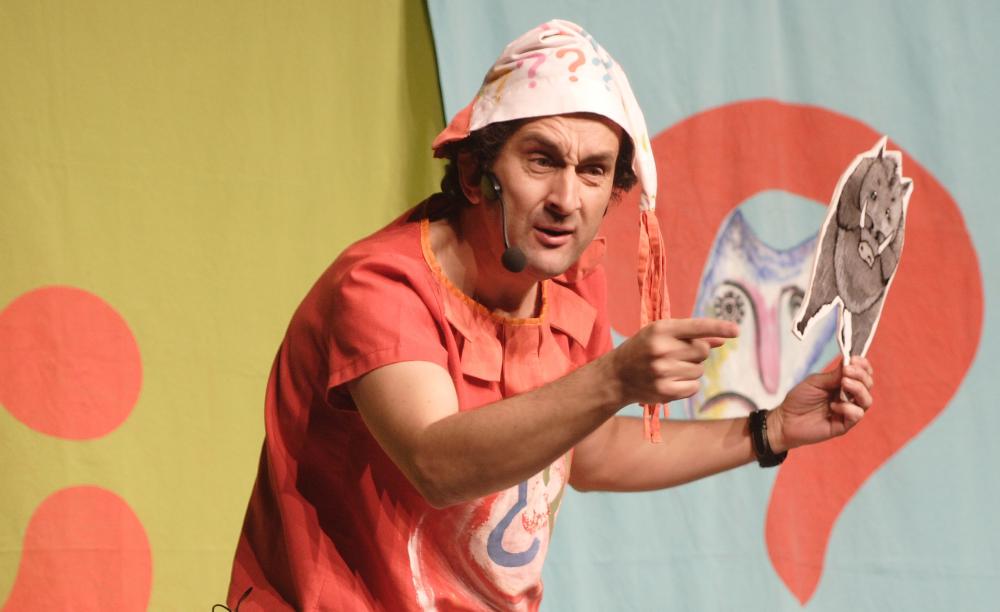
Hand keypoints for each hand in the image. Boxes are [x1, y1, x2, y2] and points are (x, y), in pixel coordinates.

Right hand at [610, 318, 738, 405]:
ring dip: (690, 369)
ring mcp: (663, 372)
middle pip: (703, 350)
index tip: (736, 330)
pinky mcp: (665, 391)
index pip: (696, 327)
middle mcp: (662, 349)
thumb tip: (723, 340)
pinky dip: (688, 384)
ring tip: (670, 367)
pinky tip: (671, 380)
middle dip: (697, 352)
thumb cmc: (642, 349)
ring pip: (699, 370)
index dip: (718, 328)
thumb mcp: (661, 334)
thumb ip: (691, 335)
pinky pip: (694, 387)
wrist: (616, 376)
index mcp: (660, 330)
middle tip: (679, 353)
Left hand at [768, 356, 873, 452]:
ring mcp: (848, 411)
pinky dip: (848, 408)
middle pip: (867, 385)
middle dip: (861, 375)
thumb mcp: (815, 382)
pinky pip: (856, 415)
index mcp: (843, 384)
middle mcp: (849, 397)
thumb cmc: (799, 399)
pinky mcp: (844, 425)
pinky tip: (833, 406)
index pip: (862, 374)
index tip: (854, 359)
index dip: (862, 366)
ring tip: (843, 383)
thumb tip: (849, 363)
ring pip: (867, 400)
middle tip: (847, 371)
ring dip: (858, 389)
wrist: (786, 419)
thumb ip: (834, 375)